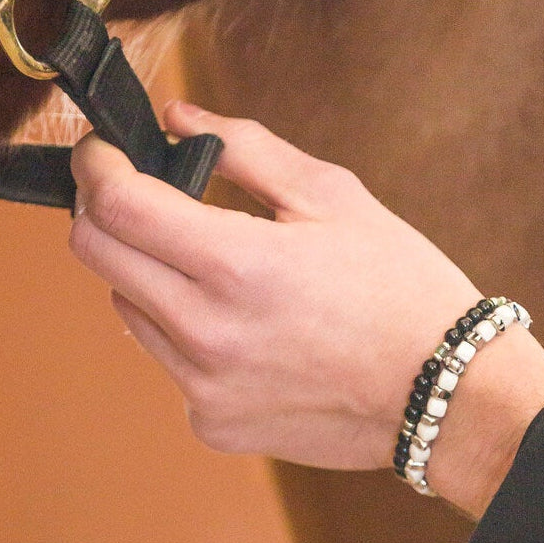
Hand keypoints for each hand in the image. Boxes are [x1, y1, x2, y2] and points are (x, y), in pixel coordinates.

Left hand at [68, 103, 543, 517]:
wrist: (446, 394)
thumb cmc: (404, 291)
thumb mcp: (335, 198)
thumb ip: (245, 148)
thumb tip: (175, 118)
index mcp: (239, 265)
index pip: (115, 206)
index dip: (97, 167)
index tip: (105, 153)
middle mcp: (208, 335)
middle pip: (98, 257)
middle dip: (108, 213)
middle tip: (146, 197)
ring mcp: (205, 388)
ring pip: (129, 310)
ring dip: (151, 276)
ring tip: (220, 271)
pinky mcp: (215, 424)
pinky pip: (170, 363)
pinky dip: (188, 335)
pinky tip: (249, 331)